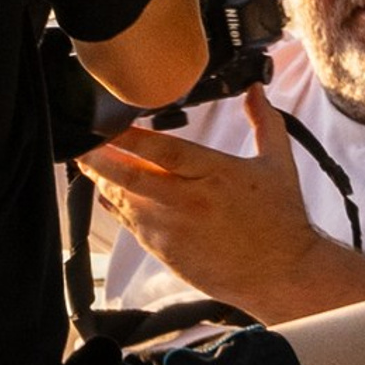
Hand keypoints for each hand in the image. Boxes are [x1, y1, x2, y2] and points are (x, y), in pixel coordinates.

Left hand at [77, 85, 328, 316]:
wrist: (282, 274)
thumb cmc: (281, 220)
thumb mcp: (279, 164)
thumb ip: (264, 122)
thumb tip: (255, 90)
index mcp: (216, 175)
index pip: (164, 151)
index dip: (130, 137)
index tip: (108, 125)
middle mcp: (189, 202)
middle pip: (131, 177)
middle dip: (99, 159)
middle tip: (81, 144)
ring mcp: (173, 230)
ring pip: (124, 202)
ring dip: (103, 182)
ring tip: (88, 163)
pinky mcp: (165, 252)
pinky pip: (130, 225)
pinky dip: (116, 206)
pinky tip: (108, 192)